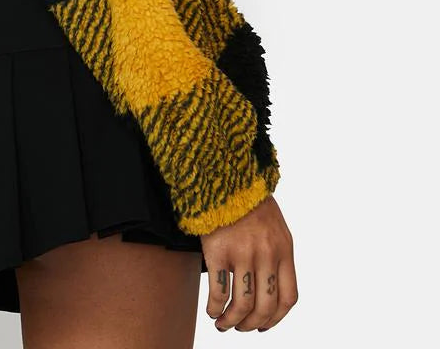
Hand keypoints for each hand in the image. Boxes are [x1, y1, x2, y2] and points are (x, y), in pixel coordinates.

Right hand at [200, 194, 297, 331]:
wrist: (225, 173)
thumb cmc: (248, 200)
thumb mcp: (275, 226)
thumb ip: (276, 254)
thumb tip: (270, 288)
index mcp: (284, 249)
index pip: (288, 298)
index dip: (276, 319)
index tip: (264, 325)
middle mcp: (267, 254)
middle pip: (265, 306)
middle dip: (252, 324)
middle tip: (240, 327)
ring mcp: (242, 253)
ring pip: (242, 305)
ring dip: (232, 321)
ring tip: (223, 323)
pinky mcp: (217, 250)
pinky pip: (219, 292)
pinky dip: (215, 307)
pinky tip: (211, 309)